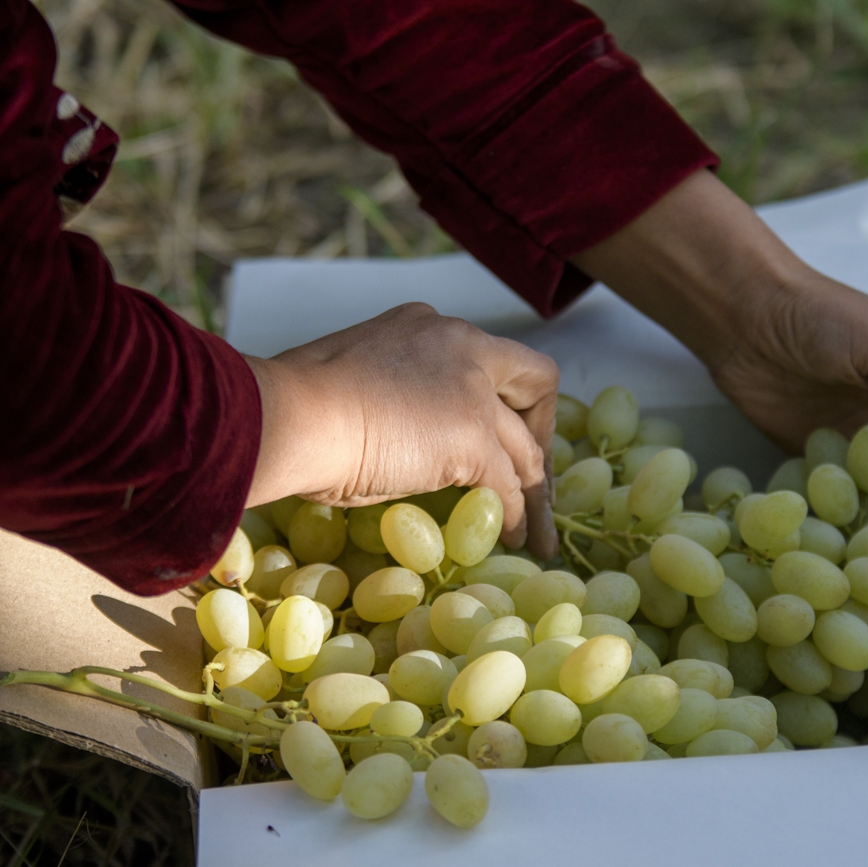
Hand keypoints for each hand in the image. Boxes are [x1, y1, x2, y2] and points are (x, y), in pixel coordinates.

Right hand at [243, 303, 558, 556]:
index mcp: (427, 326)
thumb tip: (402, 440)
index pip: (487, 357)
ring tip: (534, 530)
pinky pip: (507, 484)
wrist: (286, 416)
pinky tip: (509, 536)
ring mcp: (472, 391)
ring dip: (535, 490)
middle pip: (534, 381)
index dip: (502, 396)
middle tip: (534, 475)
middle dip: (540, 431)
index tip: (499, 429)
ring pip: (527, 445)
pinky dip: (514, 515)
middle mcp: (460, 344)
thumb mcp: (357, 380)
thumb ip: (396, 395)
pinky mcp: (473, 438)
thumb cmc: (295, 406)